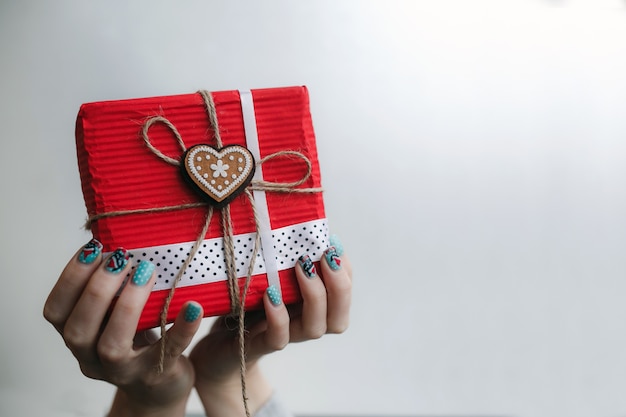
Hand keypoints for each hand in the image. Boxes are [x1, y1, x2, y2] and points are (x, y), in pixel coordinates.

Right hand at [43, 240, 202, 416]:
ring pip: (112, 346)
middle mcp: (91, 358)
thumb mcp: (115, 315)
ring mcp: (123, 371)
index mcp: (78, 337)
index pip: (55, 311)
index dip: (69, 278)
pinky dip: (181, 328)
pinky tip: (193, 306)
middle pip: (78, 329)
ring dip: (126, 305)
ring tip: (146, 272)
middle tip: (121, 258)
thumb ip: (111, 289)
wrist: (159, 387)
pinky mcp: (156, 374)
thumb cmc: (136, 339)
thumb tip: (120, 240)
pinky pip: (168, 351)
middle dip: (96, 290)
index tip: (93, 247)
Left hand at [190, 241, 351, 415]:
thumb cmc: (247, 304)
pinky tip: (271, 295)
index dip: (345, 270)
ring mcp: (284, 337)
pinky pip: (277, 338)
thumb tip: (296, 221)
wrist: (219, 345)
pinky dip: (278, 317)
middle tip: (327, 257)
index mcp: (313, 307)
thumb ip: (285, 258)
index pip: (343, 292)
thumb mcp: (269, 276)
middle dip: (340, 287)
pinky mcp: (258, 346)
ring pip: (315, 328)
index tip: (332, 242)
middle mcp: (305, 324)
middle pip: (339, 318)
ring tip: (301, 268)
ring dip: (314, 296)